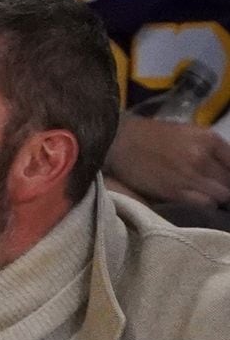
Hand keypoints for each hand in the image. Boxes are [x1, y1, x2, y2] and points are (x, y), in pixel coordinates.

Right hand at [106, 115, 229, 207]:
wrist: (121, 142)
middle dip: (225, 187)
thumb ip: (207, 149)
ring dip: (216, 198)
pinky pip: (204, 203)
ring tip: (205, 197)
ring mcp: (190, 175)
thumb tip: (220, 168)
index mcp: (209, 139)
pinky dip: (204, 205)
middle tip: (214, 190)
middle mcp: (203, 156)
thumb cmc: (151, 137)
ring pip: (221, 195)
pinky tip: (195, 202)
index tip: (223, 181)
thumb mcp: (187, 134)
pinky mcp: (175, 191)